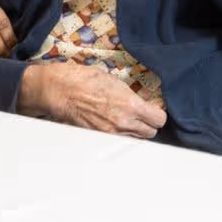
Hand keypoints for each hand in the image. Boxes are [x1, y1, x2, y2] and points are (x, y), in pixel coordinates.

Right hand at [19, 62, 166, 139]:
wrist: (61, 91)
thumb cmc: (86, 79)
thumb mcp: (115, 81)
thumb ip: (132, 95)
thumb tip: (144, 103)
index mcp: (131, 106)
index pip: (159, 119)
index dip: (158, 113)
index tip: (154, 108)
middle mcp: (124, 123)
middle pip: (151, 133)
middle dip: (149, 123)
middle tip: (142, 113)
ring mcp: (112, 134)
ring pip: (137, 139)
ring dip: (137, 130)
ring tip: (128, 118)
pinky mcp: (101, 138)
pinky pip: (121, 141)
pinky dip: (123, 135)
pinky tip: (116, 123)